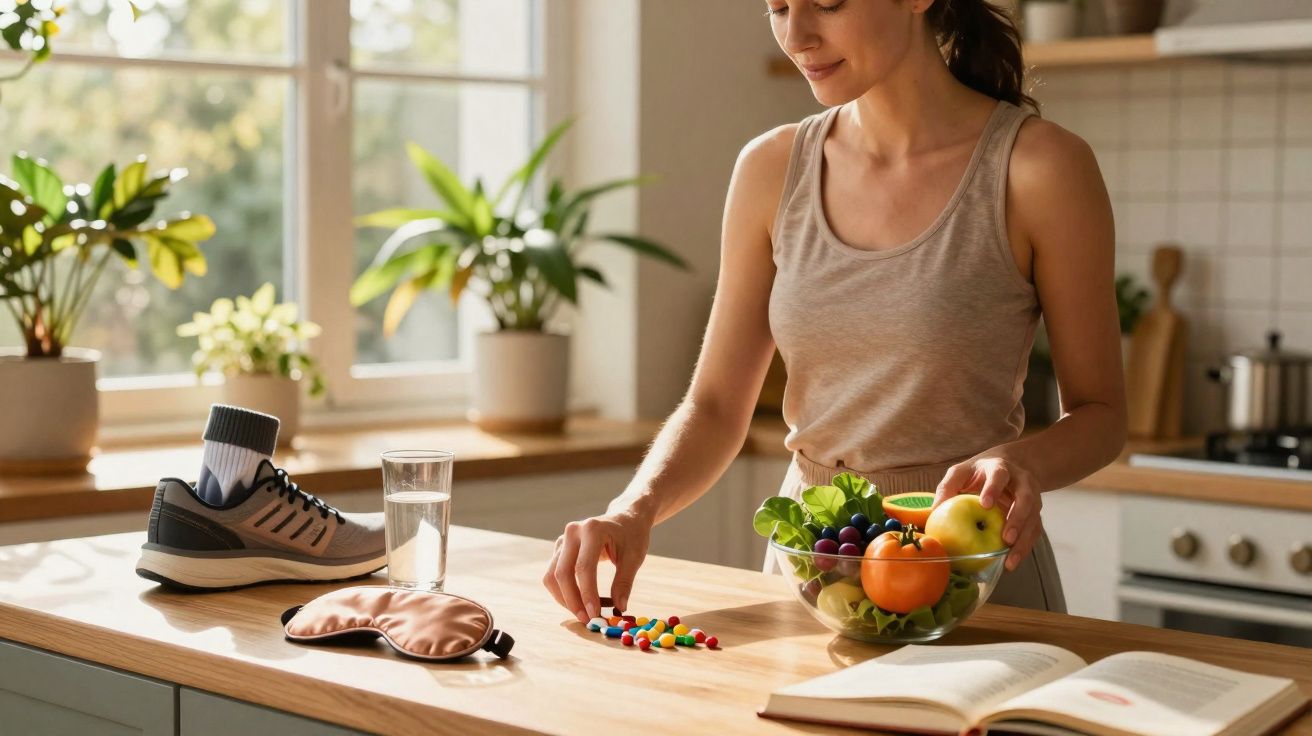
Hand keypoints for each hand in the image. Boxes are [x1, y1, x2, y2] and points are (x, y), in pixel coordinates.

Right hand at [542, 506, 651, 623]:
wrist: (625, 518)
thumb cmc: (632, 536)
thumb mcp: (634, 558)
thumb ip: (624, 582)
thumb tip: (620, 608)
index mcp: (592, 530)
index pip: (583, 567)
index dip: (587, 593)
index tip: (595, 614)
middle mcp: (572, 532)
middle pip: (562, 573)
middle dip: (573, 600)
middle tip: (587, 619)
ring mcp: (563, 540)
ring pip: (552, 576)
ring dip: (565, 599)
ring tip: (584, 613)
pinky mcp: (559, 549)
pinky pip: (554, 574)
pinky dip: (564, 591)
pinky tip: (580, 601)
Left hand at [934, 453, 1042, 572]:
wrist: (1010, 464)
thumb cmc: (980, 472)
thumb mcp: (962, 472)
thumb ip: (948, 486)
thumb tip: (933, 511)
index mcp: (1001, 468)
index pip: (1000, 475)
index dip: (994, 489)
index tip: (985, 504)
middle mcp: (1021, 483)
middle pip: (1026, 499)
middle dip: (1017, 519)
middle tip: (1006, 538)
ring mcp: (1032, 499)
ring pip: (1034, 519)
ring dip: (1023, 540)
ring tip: (1010, 560)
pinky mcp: (1035, 514)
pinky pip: (1034, 532)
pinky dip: (1025, 548)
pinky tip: (1012, 561)